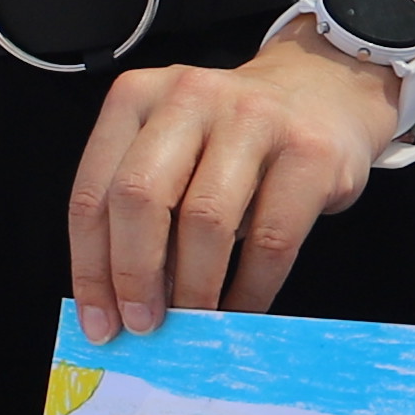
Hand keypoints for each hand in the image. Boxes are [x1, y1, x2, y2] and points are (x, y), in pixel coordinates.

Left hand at [70, 35, 405, 339]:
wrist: (323, 89)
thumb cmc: (232, 136)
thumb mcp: (174, 151)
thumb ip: (142, 211)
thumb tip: (122, 304)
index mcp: (137, 99)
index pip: (95, 193)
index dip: (91, 268)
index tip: (99, 321)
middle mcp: (189, 98)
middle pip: (140, 197)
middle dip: (134, 275)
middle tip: (143, 324)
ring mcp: (254, 119)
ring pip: (206, 221)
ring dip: (194, 288)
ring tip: (193, 322)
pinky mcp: (310, 152)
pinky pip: (272, 239)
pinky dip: (251, 289)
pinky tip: (240, 310)